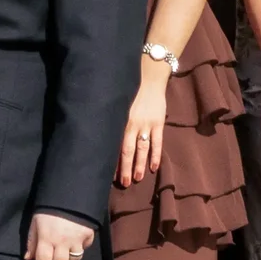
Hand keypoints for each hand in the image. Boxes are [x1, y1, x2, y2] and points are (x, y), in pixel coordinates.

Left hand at [25, 209, 94, 259]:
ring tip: (63, 257)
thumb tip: (28, 259)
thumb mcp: (35, 222)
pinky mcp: (88, 236)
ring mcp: (77, 240)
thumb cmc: (48, 210)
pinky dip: (80, 249)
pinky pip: (84, 248)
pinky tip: (75, 245)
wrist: (69, 195)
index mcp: (46, 238)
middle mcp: (62, 242)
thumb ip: (32, 241)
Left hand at [118, 54, 170, 189]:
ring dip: (139, 165)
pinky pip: (157, 143)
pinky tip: (154, 167)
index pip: (113, 143)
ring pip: (141, 149)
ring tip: (137, 179)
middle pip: (126, 150)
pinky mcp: (157, 123)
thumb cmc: (130, 90)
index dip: (110, 159)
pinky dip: (155, 156)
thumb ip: (112, 118)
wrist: (149, 77)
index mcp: (119, 120)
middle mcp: (131, 124)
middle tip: (123, 183)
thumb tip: (102, 134)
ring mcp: (146, 124)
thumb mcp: (117, 103)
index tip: (106, 173)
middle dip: (124, 168)